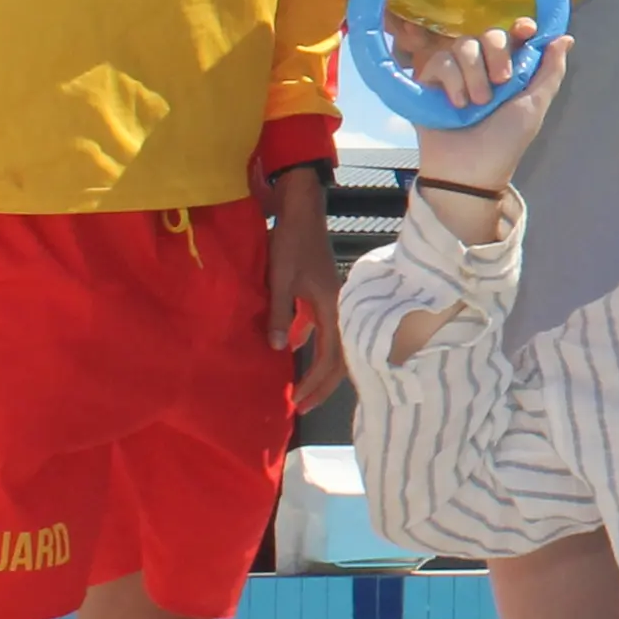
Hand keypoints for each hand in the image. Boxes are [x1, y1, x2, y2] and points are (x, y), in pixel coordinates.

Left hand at [267, 175, 348, 411]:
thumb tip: (280, 349)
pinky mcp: (319, 294)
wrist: (301, 211)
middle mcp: (338, 308)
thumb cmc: (292, 243)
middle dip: (322, 384)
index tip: (298, 401)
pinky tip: (294, 347)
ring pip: (331, 344)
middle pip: (338, 356)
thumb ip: (281, 314)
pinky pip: (320, 327)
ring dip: (317, 367)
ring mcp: (331, 301)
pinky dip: (310, 342)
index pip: (332, 357)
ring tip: (301, 386)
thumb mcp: (281, 280)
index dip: (316, 382)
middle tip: (302, 406)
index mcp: (334, 307)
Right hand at [408, 20, 572, 196]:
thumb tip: (565, 38)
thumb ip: (550, 72)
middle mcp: (483, 67)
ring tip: (478, 104)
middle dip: (498, 53)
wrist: (469, 171)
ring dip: (475, 73)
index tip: (526, 31)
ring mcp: (456, 73)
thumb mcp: (534, 106)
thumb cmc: (505, 142)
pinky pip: (440, 60)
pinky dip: (452, 80)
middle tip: (501, 83)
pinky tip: (457, 105)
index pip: (514, 35)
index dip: (520, 28)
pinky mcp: (430, 81)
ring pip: (463, 44)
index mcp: (510, 70)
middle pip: (489, 34)